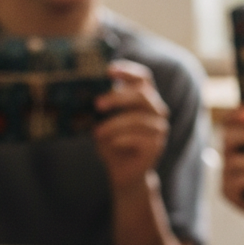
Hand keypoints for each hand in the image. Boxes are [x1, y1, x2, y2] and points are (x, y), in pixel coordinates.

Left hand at [93, 60, 169, 191]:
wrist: (124, 174)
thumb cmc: (112, 143)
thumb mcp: (103, 121)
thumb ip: (101, 106)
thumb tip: (84, 91)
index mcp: (144, 100)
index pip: (143, 78)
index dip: (128, 71)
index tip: (108, 70)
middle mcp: (156, 111)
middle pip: (142, 94)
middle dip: (118, 97)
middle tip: (97, 104)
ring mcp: (159, 128)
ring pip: (138, 119)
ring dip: (113, 125)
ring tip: (97, 133)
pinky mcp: (156, 145)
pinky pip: (139, 137)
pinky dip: (121, 139)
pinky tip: (112, 144)